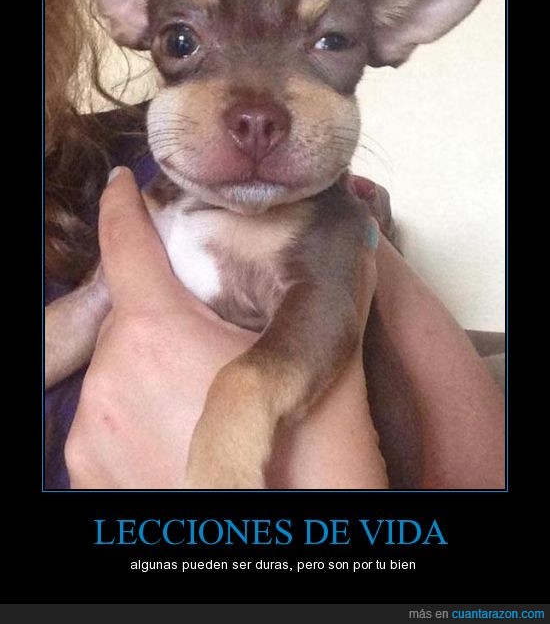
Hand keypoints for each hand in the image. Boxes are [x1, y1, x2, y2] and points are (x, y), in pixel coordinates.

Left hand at [65, 168, 386, 488]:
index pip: (125, 247)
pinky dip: (137, 407)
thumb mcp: (318, 365)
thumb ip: (304, 300)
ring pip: (117, 368)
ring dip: (153, 367)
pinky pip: (107, 415)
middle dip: (168, 315)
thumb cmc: (307, 474)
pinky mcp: (90, 476)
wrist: (287, 560)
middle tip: (218, 345)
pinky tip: (183, 428)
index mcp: (157, 338)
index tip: (120, 186)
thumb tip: (342, 247)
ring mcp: (92, 435)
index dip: (122, 208)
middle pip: (131, 317)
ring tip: (207, 399)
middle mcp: (109, 381)